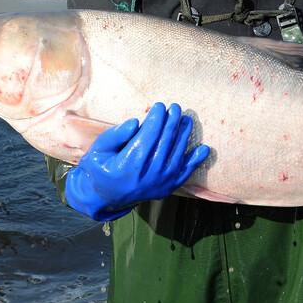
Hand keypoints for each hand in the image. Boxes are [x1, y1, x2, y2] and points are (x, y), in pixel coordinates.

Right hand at [64, 103, 210, 221]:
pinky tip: (204, 148)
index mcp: (128, 166)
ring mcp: (160, 183)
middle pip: (165, 143)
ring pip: (177, 154)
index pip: (148, 137)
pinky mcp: (168, 188)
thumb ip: (114, 135)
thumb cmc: (101, 168)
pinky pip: (185, 172)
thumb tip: (135, 122)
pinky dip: (195, 160)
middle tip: (175, 107)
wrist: (106, 197)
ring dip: (183, 135)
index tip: (160, 105)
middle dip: (171, 122)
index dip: (156, 119)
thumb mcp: (98, 151)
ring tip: (186, 119)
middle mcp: (147, 176)